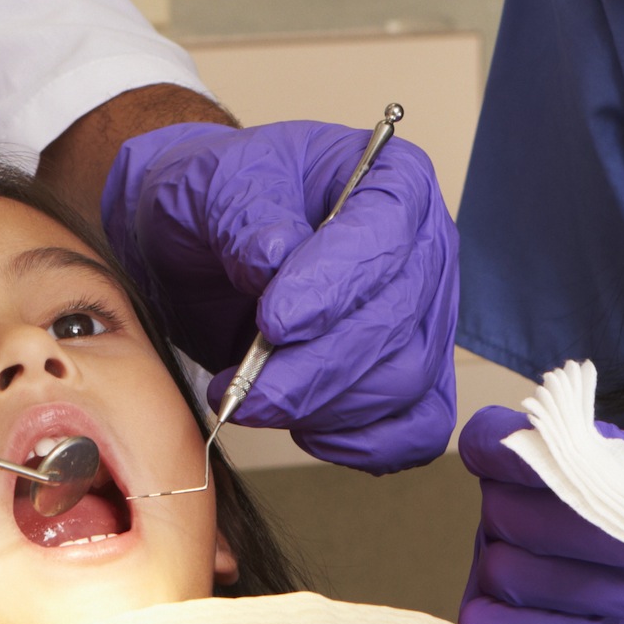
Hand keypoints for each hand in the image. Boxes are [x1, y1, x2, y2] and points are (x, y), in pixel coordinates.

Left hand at [99, 120, 457, 470]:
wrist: (199, 251)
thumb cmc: (219, 203)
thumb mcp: (213, 187)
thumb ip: (245, 216)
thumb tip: (275, 258)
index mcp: (391, 179)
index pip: (384, 234)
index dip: (335, 285)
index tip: (274, 322)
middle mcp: (423, 249)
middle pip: (396, 321)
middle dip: (315, 368)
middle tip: (245, 389)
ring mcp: (425, 319)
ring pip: (404, 381)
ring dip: (323, 408)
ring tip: (250, 399)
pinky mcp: (413, 379)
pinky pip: (416, 428)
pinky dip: (362, 443)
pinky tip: (305, 431)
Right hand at [456, 408, 623, 623]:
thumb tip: (593, 444)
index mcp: (558, 478)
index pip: (492, 440)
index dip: (509, 450)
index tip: (559, 466)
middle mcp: (523, 526)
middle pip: (502, 507)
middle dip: (583, 530)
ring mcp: (514, 585)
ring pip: (504, 568)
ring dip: (587, 586)